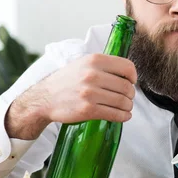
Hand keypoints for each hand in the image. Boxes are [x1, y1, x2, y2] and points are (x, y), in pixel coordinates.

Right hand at [6, 54, 136, 139]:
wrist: (44, 98)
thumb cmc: (66, 81)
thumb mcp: (83, 63)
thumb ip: (104, 65)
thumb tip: (127, 74)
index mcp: (94, 60)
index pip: (127, 67)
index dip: (133, 76)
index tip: (131, 82)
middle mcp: (93, 75)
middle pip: (127, 87)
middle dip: (130, 95)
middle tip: (127, 98)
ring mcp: (90, 93)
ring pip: (123, 101)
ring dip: (128, 107)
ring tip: (125, 108)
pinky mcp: (88, 109)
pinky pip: (114, 114)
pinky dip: (123, 116)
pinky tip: (123, 116)